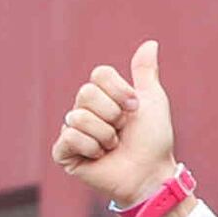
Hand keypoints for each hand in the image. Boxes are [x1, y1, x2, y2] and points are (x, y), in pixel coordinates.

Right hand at [52, 40, 178, 214]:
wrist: (150, 173)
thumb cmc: (153, 141)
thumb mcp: (152, 101)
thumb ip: (145, 72)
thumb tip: (151, 43)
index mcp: (103, 96)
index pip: (99, 74)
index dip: (119, 91)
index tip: (134, 109)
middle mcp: (85, 111)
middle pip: (86, 93)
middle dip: (112, 114)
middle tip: (122, 130)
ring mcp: (73, 132)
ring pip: (77, 116)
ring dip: (104, 135)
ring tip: (112, 147)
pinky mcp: (64, 153)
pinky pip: (68, 137)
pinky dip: (90, 148)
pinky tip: (99, 157)